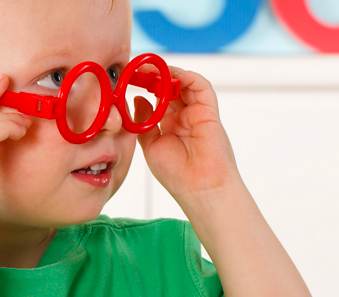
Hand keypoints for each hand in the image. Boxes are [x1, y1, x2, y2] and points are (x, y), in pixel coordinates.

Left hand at [133, 67, 240, 204]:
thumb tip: (137, 98)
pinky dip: (188, 77)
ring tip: (152, 69)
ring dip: (169, 73)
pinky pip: (202, 87)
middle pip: (170, 87)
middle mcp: (184, 116)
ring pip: (185, 84)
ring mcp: (197, 113)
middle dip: (155, 75)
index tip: (129, 77)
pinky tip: (173, 75)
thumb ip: (144, 121)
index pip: (157, 97)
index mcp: (169, 124)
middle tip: (138, 67)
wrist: (199, 189)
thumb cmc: (176, 174)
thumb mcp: (150, 145)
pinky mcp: (209, 112)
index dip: (145, 85)